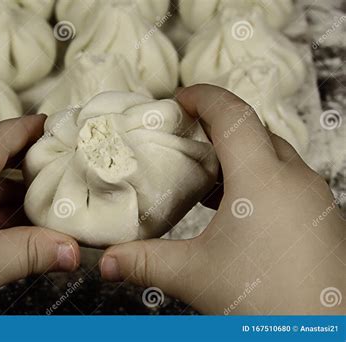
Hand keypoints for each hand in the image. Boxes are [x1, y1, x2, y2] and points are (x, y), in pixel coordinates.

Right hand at [99, 85, 344, 314]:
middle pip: (252, 128)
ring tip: (205, 171)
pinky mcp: (318, 215)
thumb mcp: (195, 275)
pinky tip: (234, 204)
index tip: (179, 100)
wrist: (322, 334)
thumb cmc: (268, 302)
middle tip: (186, 135)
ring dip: (237, 153)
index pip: (232, 113)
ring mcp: (311, 196)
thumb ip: (144, 261)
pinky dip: (256, 177)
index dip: (202, 97)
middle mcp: (293, 178)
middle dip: (216, 124)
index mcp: (261, 178)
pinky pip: (285, 178)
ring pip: (271, 153)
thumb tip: (107, 261)